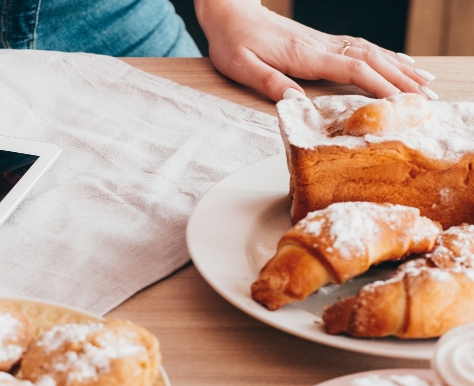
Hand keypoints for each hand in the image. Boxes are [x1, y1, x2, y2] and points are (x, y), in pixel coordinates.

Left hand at [195, 0, 434, 100]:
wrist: (229, 13)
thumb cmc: (233, 40)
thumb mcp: (240, 65)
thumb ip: (267, 81)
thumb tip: (294, 101)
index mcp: (304, 55)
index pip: (352, 68)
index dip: (379, 85)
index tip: (401, 101)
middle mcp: (320, 46)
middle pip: (371, 60)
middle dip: (401, 80)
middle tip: (427, 100)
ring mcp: (323, 42)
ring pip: (371, 52)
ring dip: (399, 67)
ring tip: (426, 84)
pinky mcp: (321, 42)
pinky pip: (361, 48)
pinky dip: (385, 55)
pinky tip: (399, 62)